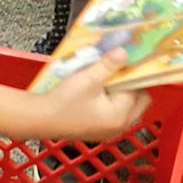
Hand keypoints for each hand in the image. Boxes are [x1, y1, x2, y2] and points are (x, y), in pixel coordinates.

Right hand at [32, 49, 150, 140]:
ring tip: (111, 74)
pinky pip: (116, 112)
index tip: (133, 58)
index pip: (140, 90)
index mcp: (120, 116)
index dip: (136, 73)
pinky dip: (114, 99)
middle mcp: (119, 126)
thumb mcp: (88, 79)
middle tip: (122, 66)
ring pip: (128, 107)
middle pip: (139, 101)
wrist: (41, 119)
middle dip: (133, 83)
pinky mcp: (99, 129)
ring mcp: (109, 130)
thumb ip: (108, 65)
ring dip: (123, 91)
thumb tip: (124, 52)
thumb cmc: (64, 101)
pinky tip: (101, 87)